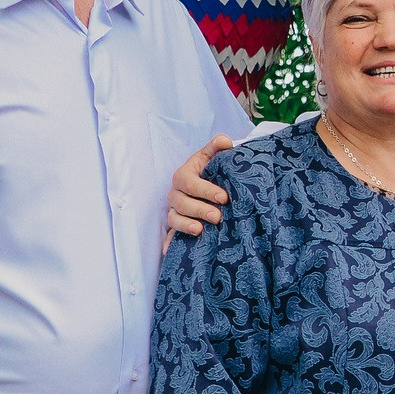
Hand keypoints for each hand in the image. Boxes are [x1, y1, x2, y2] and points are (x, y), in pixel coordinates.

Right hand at [163, 136, 234, 250]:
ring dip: (186, 225)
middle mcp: (176, 194)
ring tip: (201, 230)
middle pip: (182, 203)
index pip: (189, 182)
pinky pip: (169, 236)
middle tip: (218, 216)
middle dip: (199, 210)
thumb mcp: (211, 159)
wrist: (206, 187)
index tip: (224, 197)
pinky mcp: (176, 227)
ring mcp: (174, 211)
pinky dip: (169, 244)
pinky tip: (170, 251)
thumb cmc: (210, 173)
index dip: (205, 190)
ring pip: (174, 219)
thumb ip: (216, 148)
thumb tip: (225, 142)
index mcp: (183, 176)